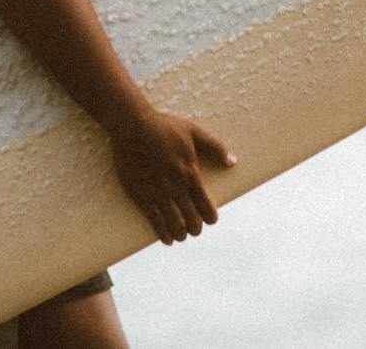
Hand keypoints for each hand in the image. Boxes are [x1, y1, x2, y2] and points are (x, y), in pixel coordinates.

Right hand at [107, 107, 236, 245]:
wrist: (132, 125)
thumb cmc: (163, 126)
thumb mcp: (193, 131)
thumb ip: (216, 146)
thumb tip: (233, 162)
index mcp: (190, 174)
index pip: (207, 210)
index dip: (210, 218)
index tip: (208, 218)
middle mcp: (176, 188)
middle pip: (193, 223)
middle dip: (195, 229)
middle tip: (193, 227)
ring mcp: (158, 194)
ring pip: (175, 227)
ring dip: (181, 235)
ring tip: (180, 234)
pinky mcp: (141, 195)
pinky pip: (155, 222)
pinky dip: (163, 235)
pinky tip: (166, 239)